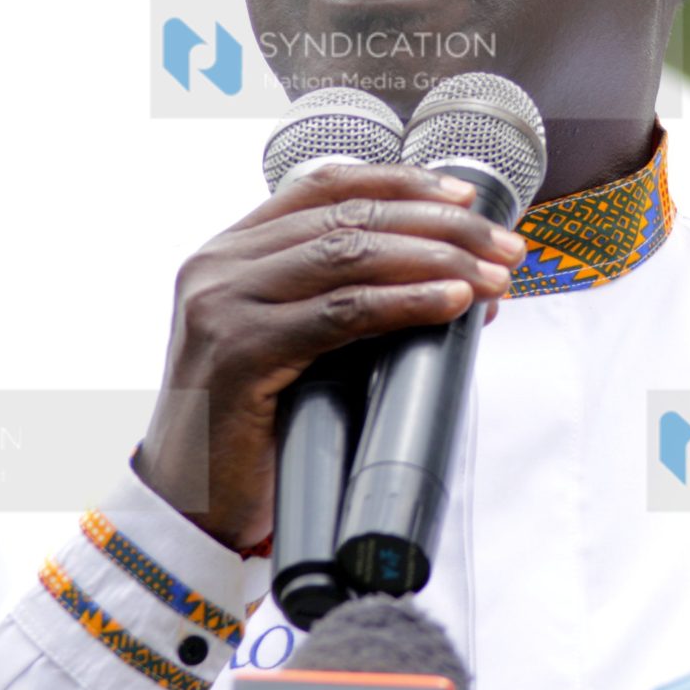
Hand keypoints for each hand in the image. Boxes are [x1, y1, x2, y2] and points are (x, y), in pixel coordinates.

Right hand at [133, 163, 525, 551]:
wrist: (186, 505)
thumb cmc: (249, 429)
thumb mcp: (290, 344)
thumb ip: (343, 300)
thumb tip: (457, 278)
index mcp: (229, 252)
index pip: (323, 186)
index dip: (402, 183)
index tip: (465, 197)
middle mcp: (220, 266)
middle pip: (349, 217)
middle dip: (440, 225)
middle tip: (503, 245)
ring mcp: (224, 305)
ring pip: (350, 254)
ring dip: (436, 258)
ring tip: (492, 275)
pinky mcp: (240, 352)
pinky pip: (341, 313)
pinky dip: (406, 302)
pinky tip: (449, 303)